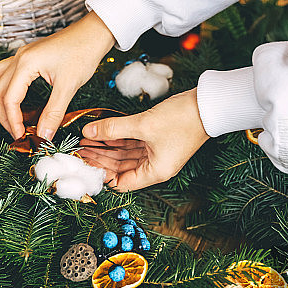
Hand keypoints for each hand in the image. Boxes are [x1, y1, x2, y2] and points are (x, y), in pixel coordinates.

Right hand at [0, 11, 115, 139]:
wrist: (94, 33)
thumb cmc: (83, 53)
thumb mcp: (69, 86)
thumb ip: (53, 113)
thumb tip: (43, 135)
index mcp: (26, 64)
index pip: (9, 99)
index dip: (13, 121)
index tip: (21, 137)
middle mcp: (19, 57)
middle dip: (4, 115)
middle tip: (16, 133)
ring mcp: (22, 54)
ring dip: (0, 100)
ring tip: (11, 118)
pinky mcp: (28, 55)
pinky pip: (6, 72)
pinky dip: (6, 88)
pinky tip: (16, 98)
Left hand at [78, 88, 209, 190]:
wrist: (209, 105)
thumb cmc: (182, 119)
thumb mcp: (143, 125)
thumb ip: (112, 129)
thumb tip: (87, 132)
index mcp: (155, 172)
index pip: (121, 183)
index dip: (101, 175)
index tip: (84, 164)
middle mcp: (155, 166)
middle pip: (120, 168)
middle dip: (99, 159)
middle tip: (79, 151)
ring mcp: (156, 153)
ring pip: (125, 154)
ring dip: (106, 148)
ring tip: (85, 141)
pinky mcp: (157, 140)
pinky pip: (132, 144)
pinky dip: (117, 139)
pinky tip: (101, 134)